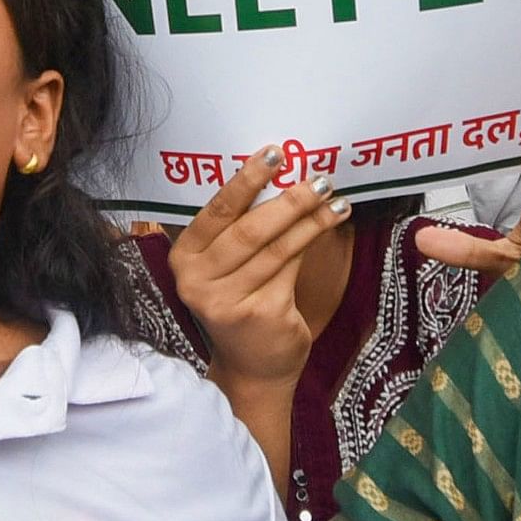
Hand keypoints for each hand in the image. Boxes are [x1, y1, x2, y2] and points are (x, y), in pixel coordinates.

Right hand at [172, 144, 347, 397]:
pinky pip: (291, 267)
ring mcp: (227, 301)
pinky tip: (333, 222)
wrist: (252, 368)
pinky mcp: (260, 314)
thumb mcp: (228, 266)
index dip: (246, 179)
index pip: (216, 211)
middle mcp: (197, 281)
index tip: (274, 153)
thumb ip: (241, 228)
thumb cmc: (242, 303)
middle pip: (249, 229)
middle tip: (319, 177)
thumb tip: (283, 175)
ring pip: (277, 247)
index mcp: (184, 259)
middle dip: (288, 200)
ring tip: (335, 199)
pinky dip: (314, 240)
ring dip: (311, 219)